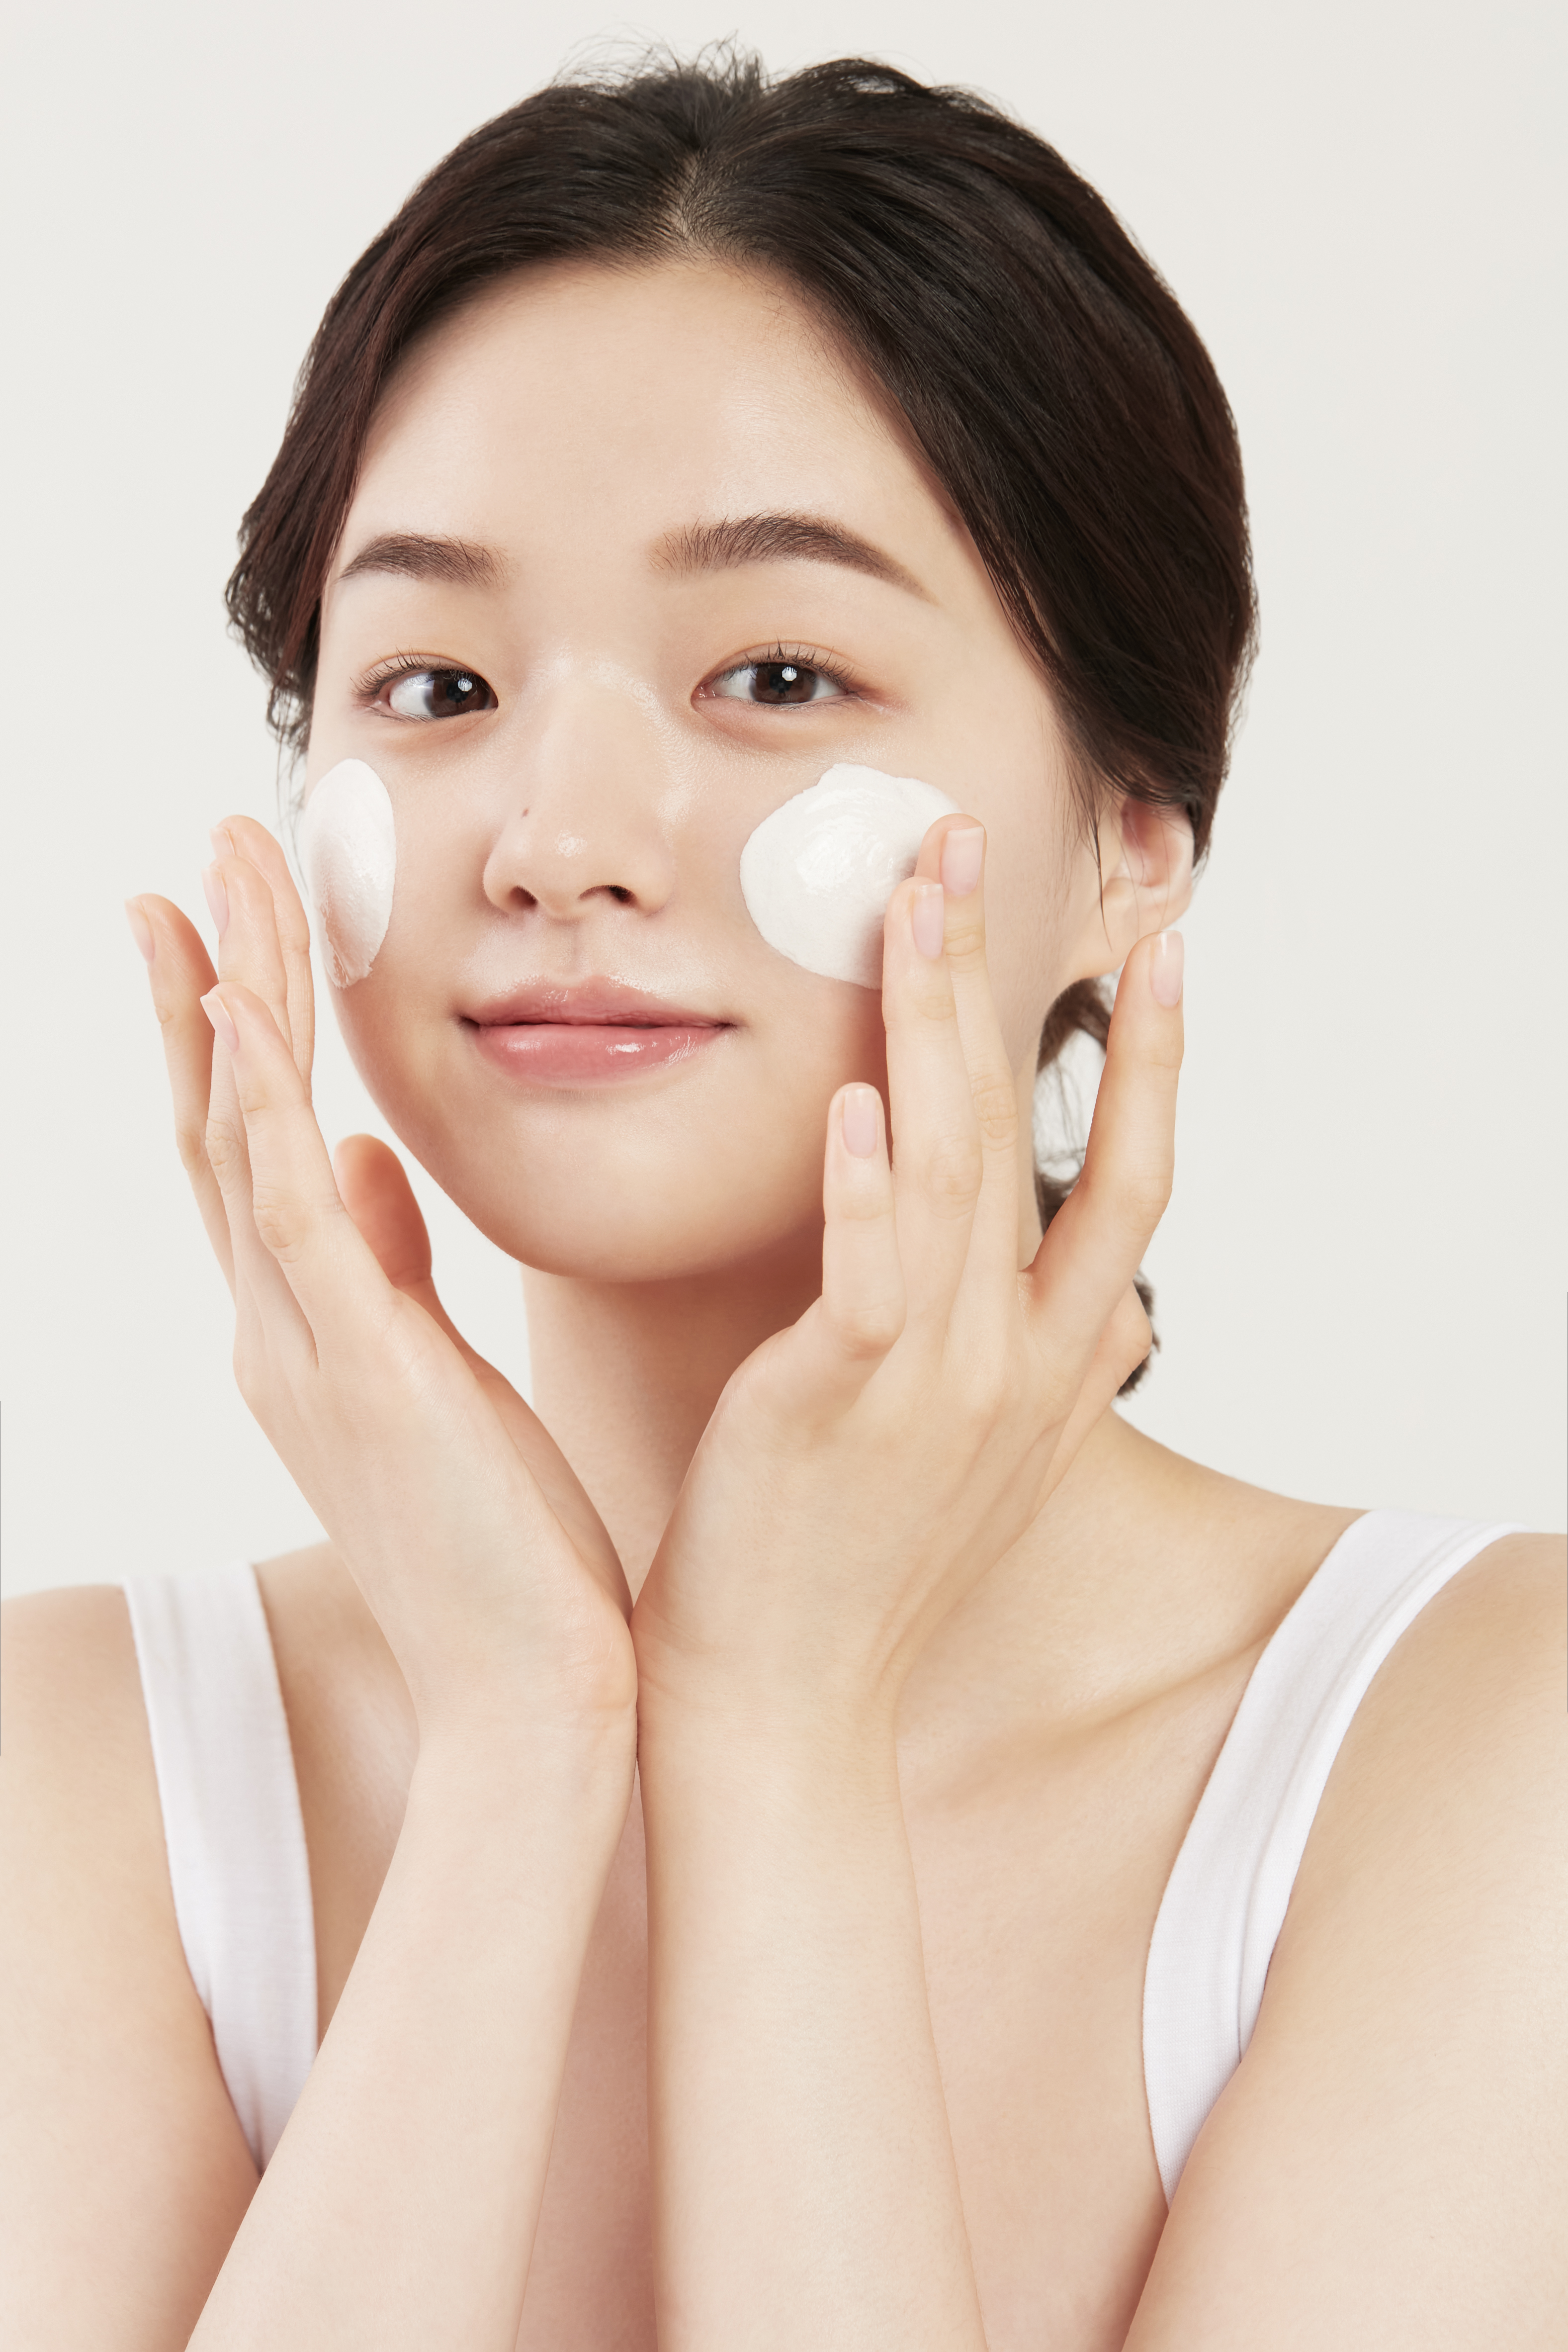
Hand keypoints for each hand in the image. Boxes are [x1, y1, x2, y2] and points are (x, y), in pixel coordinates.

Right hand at [127, 819, 634, 1750]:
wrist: (525, 1689)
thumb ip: (387, 1267)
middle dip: (205, 988)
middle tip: (189, 863)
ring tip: (203, 882)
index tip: (221, 925)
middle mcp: (282, 1330)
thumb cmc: (498, 1540)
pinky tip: (235, 1015)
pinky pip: (291, 1216)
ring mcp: (306, 1350)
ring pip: (240, 1145)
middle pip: (221, 1128)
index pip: (253, 1152)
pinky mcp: (363, 1371)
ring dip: (221, 1006)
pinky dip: (255, 1113)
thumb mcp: (431, 1377)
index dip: (227, 1036)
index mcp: (309, 1329)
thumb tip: (367, 1162)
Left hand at [632, 818, 1179, 1732]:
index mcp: (1053, 1368)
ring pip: (953, 1172)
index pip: (1132, 1187)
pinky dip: (867, 1188)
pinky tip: (858, 1094)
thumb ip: (1024, 1356)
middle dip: (1012, 981)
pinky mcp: (838, 1410)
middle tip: (979, 844)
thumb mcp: (975, 1455)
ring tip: (914, 898)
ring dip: (934, 1025)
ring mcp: (935, 1386)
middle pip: (1033, 1139)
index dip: (1157, 1062)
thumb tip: (1085, 1290)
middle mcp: (1016, 1365)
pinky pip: (866, 1280)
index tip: (1166, 950)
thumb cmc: (853, 1567)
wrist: (785, 1709)